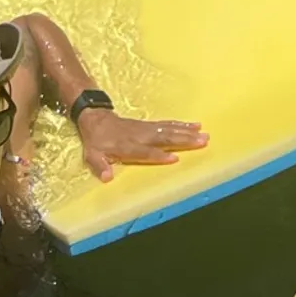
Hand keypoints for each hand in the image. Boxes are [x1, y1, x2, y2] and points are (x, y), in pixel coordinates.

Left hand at [77, 108, 209, 181]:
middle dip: (183, 140)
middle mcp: (140, 136)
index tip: (174, 158)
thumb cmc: (96, 142)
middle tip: (202, 141)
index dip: (158, 155)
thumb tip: (107, 177)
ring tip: (204, 134)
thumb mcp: (92, 156)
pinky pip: (168, 124)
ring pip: (169, 129)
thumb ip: (100, 166)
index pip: (145, 151)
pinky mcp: (150, 124)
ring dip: (187, 132)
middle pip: (164, 138)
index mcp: (127, 146)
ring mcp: (146, 128)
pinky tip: (195, 125)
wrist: (96, 118)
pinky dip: (182, 124)